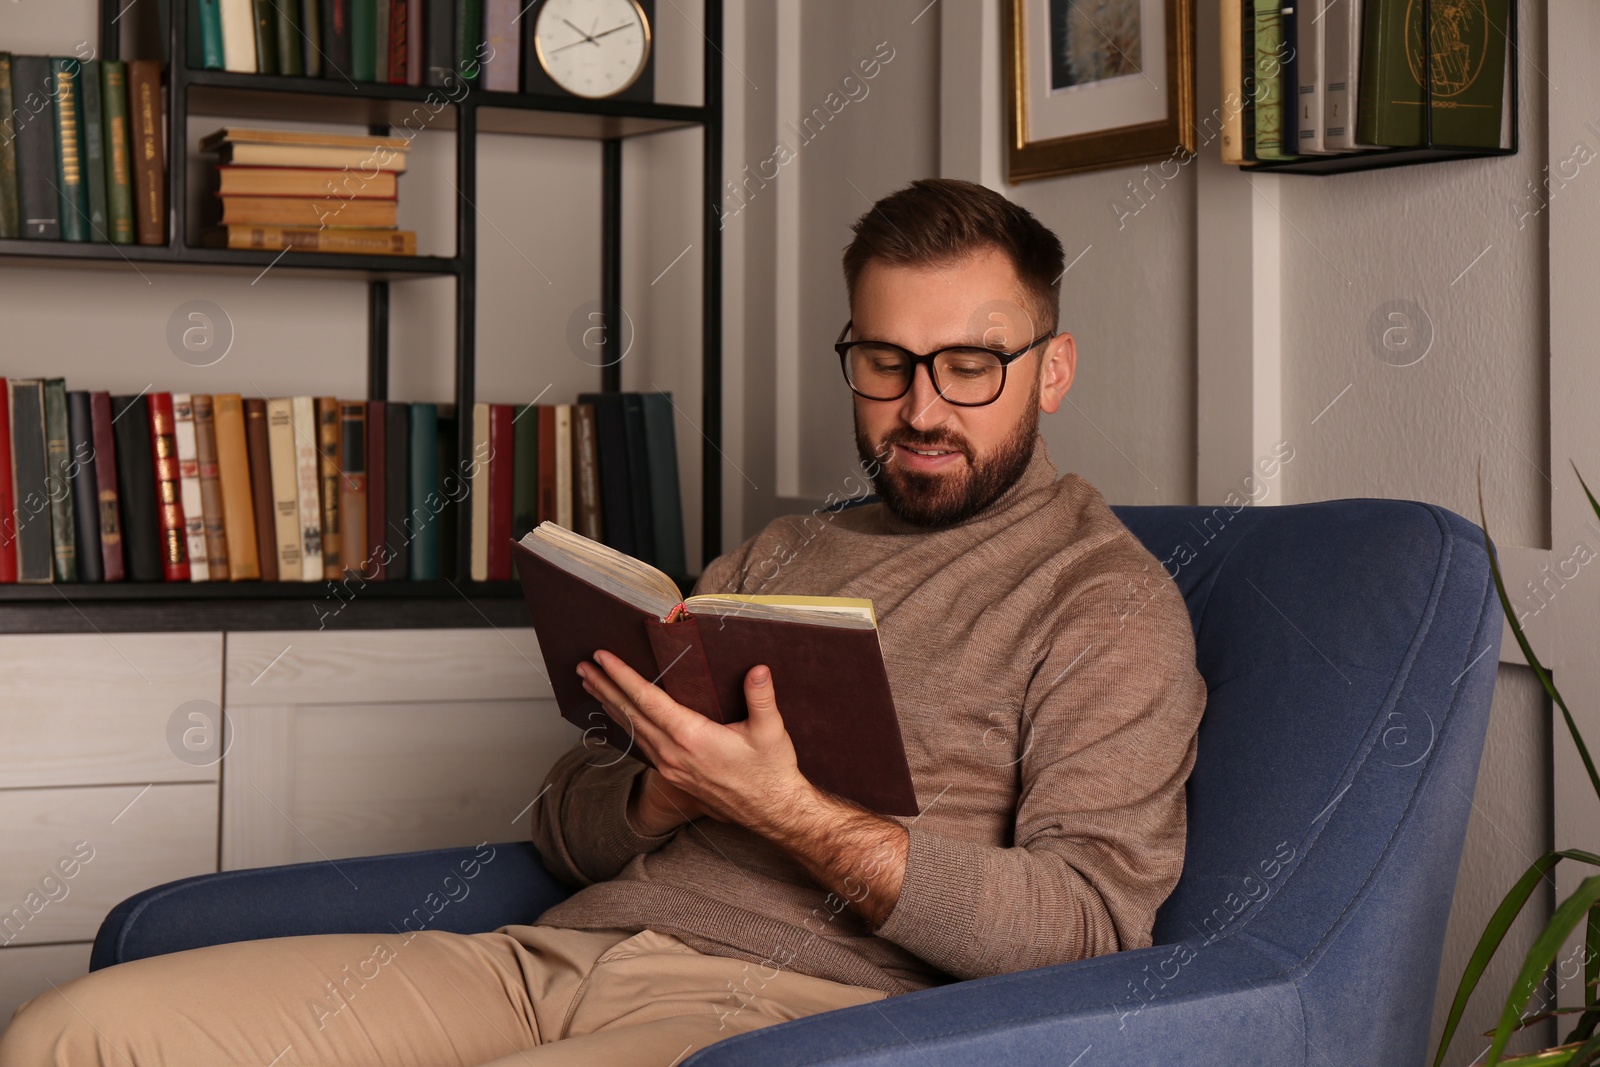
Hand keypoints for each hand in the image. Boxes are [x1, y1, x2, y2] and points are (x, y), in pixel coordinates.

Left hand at [577, 651, 810, 832]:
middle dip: (604, 687)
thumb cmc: (770, 772)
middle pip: (629, 714)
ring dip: (610, 706)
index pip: (647, 700)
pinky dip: (625, 726)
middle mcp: (673, 753)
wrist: (771, 811)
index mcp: (691, 737)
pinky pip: (641, 745)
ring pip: (631, 731)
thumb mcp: (771, 732)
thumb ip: (761, 698)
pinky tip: (620, 718)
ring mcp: (670, 767)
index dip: (622, 676)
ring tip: (591, 687)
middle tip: (583, 668)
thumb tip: (757, 669)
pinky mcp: (673, 776)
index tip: (602, 658)